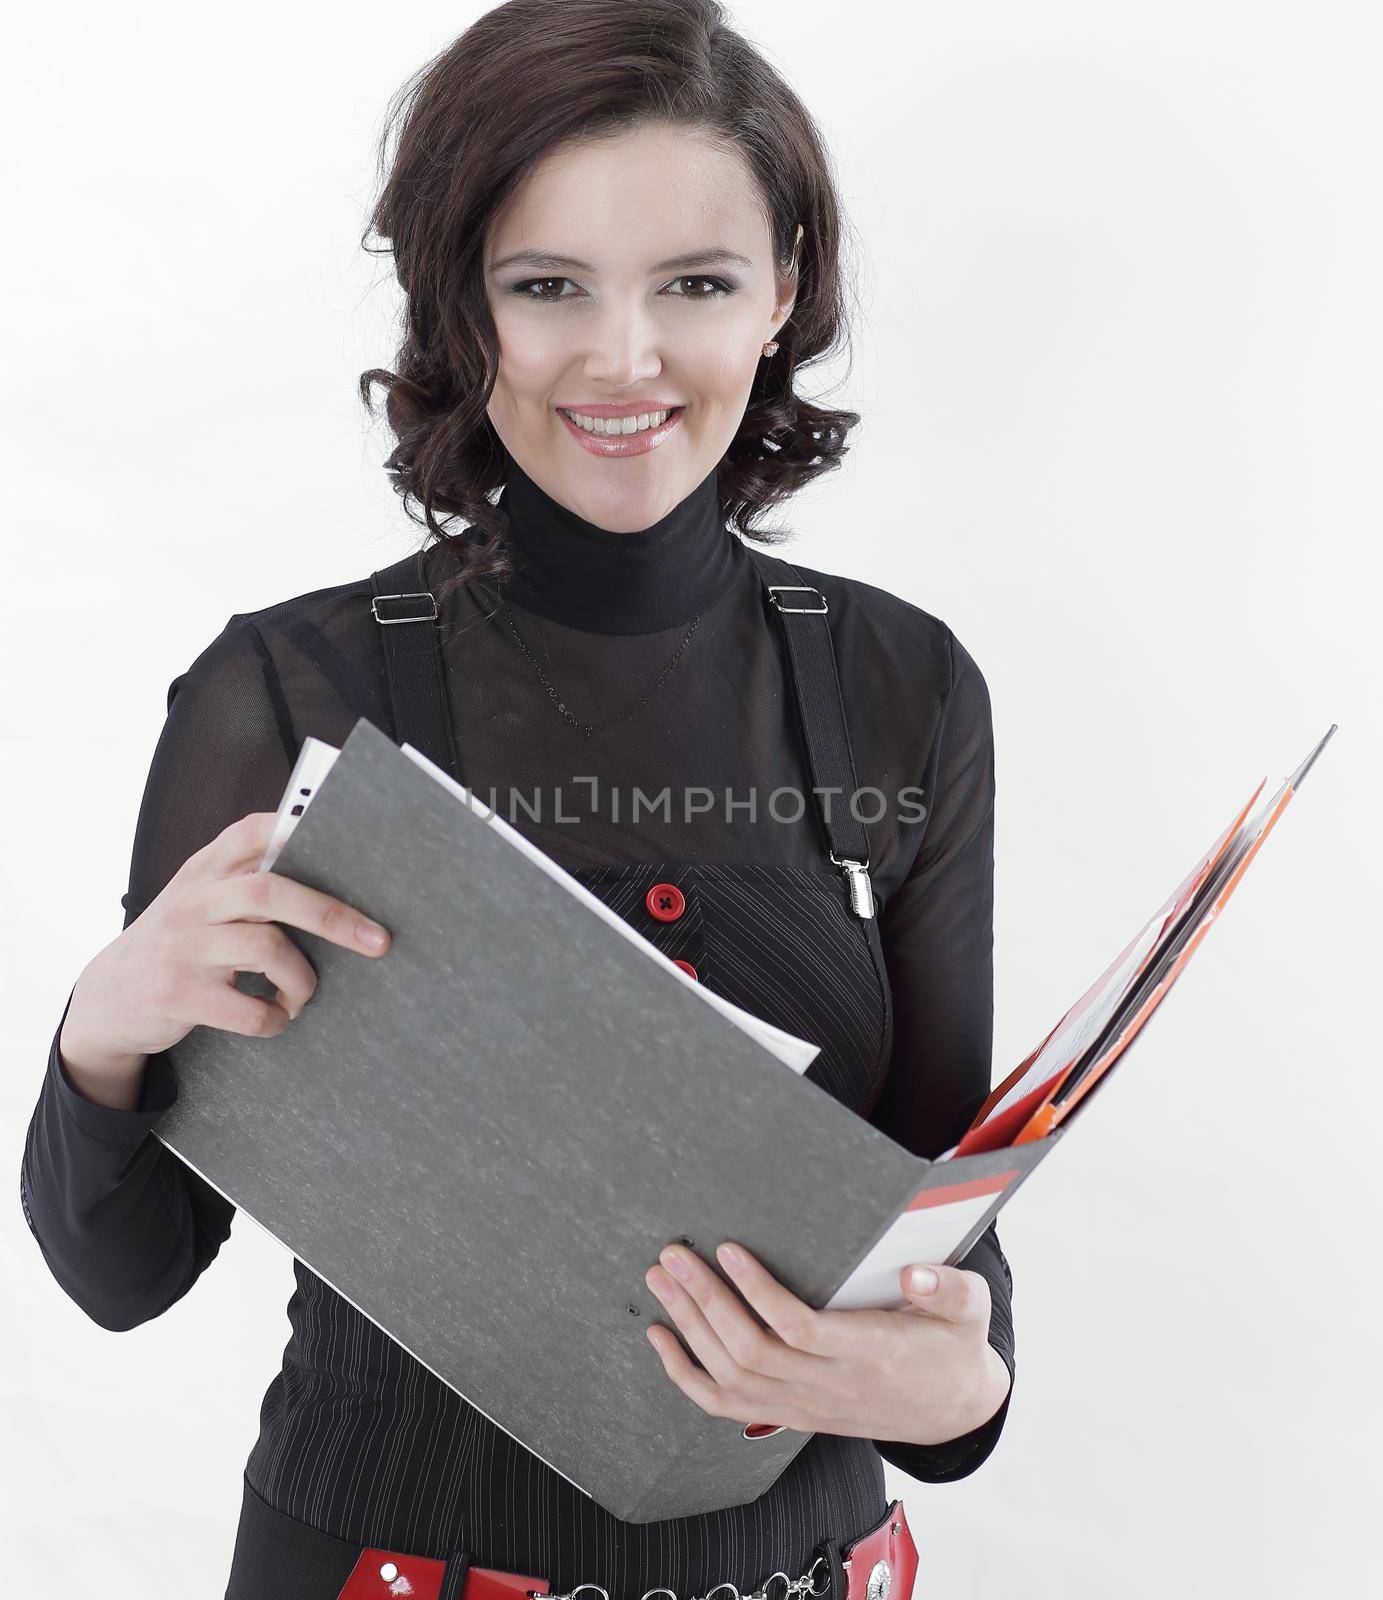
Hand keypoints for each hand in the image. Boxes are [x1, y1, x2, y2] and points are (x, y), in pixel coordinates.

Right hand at [61, 811, 393, 1084]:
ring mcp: (182, 946)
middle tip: (378, 941)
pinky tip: (275, 1017)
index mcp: (204, 870)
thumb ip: (247, 883)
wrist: (109, 999)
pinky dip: (274, 1018)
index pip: (251, 832)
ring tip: (301, 995)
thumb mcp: (202, 902)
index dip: (296, 829)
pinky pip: (248, 1009)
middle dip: (333, 916)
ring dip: (302, 979)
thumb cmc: (182, 945)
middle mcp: (192, 900)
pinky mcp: (177, 993)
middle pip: (271, 892)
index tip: (343, 842)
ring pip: (267, 949)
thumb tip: (340, 884)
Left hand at [643, 1242, 1010, 1446]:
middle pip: (751, 1352)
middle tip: (674, 1255)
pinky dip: (685, 1375)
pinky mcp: (789, 1413)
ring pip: (731, 1378)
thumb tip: (916, 1275)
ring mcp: (805, 1406)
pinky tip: (660, 1338)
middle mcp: (831, 1387)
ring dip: (688, 1329)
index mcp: (871, 1354)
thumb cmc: (952, 1346)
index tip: (729, 1248)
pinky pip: (725, 1405)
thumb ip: (949, 1289)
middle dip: (705, 1301)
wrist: (950, 1411)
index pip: (800, 1329)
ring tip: (660, 1280)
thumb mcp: (969, 1310)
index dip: (759, 1292)